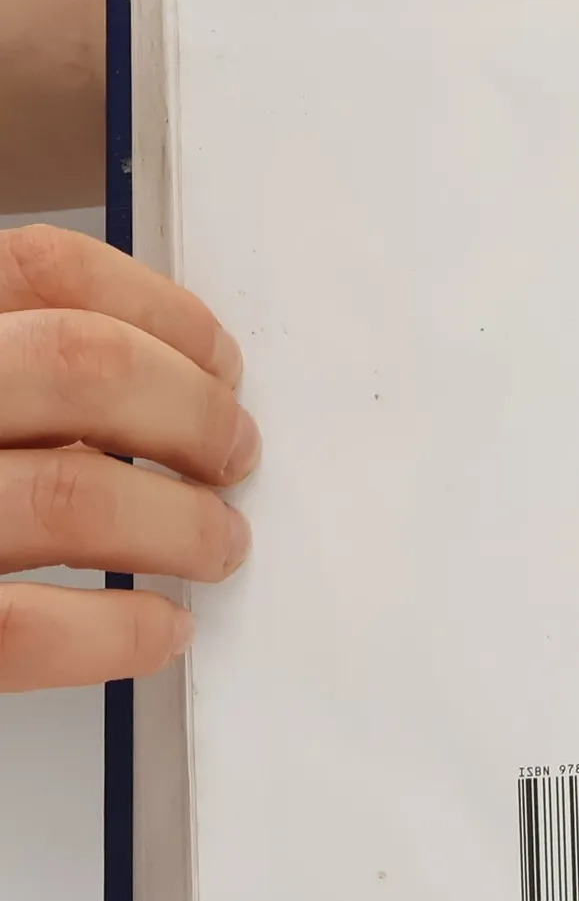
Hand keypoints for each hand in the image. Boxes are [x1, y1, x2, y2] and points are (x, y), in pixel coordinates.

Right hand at [0, 225, 254, 690]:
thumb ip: (10, 365)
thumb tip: (167, 381)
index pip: (43, 269)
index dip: (163, 316)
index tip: (218, 365)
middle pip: (82, 368)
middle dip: (193, 416)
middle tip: (233, 456)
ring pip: (71, 494)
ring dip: (182, 525)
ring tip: (215, 543)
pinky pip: (23, 630)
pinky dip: (120, 631)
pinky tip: (157, 627)